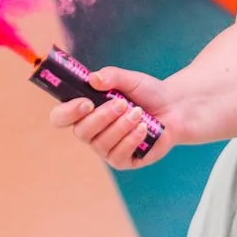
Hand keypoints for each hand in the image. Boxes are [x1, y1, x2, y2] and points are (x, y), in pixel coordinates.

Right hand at [48, 66, 178, 170]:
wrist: (175, 108)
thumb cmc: (148, 93)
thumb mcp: (131, 79)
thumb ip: (112, 76)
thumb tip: (92, 79)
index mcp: (85, 111)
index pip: (61, 117)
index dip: (68, 112)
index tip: (86, 102)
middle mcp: (91, 131)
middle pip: (81, 132)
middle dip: (103, 116)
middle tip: (123, 103)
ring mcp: (105, 148)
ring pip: (101, 143)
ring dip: (121, 126)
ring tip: (139, 113)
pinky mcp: (122, 160)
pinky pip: (118, 156)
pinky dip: (131, 140)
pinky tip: (143, 128)